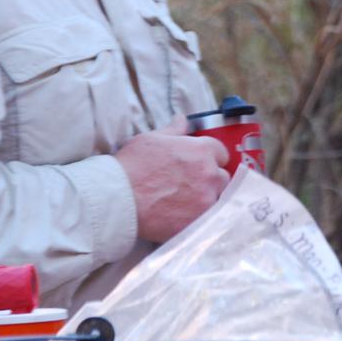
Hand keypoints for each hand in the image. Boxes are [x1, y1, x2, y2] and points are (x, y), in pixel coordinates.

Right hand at [113, 120, 227, 243]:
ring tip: (187, 203)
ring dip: (207, 199)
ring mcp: (206, 199)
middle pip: (222, 177)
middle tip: (191, 185)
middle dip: (211, 180)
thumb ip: (173, 130)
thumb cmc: (132, 166)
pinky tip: (184, 216)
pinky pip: (209, 218)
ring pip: (218, 199)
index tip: (200, 164)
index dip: (210, 158)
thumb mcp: (151, 139)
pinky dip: (200, 217)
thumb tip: (182, 120)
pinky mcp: (199, 221)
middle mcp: (209, 174)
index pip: (221, 152)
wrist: (119, 200)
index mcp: (201, 150)